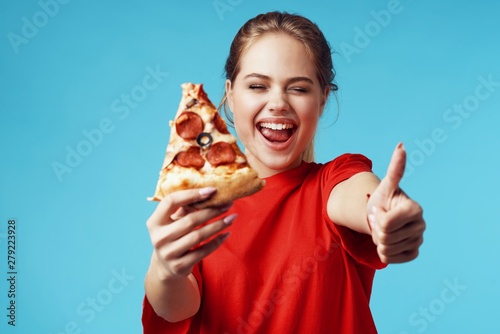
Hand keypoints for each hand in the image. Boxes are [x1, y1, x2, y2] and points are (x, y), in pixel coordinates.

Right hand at [146, 187, 235, 279]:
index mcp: (154, 222)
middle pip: (190, 220)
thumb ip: (184, 207)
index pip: (170, 201)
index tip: (212, 190)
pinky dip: (217, 241)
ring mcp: (169, 253)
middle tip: (228, 204)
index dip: (191, 194)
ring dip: (218, 225)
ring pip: (199, 235)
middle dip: (212, 210)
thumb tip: (208, 193)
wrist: (165, 267)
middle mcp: (159, 238)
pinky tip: (227, 233)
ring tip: (232, 217)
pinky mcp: (180, 266)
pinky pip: (203, 251)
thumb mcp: (171, 222)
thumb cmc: (172, 236)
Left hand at [367, 143, 425, 263]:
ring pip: (385, 248)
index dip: (377, 217)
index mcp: (415, 209)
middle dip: (376, 228)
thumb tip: (401, 145)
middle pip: (384, 236)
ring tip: (384, 229)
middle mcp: (421, 225)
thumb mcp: (386, 184)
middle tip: (381, 219)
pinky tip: (388, 240)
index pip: (385, 223)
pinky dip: (383, 251)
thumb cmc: (383, 199)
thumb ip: (395, 168)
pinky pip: (390, 258)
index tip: (382, 209)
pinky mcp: (413, 253)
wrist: (383, 215)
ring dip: (378, 240)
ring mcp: (419, 241)